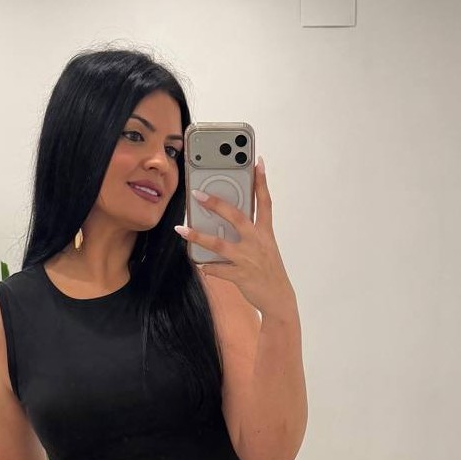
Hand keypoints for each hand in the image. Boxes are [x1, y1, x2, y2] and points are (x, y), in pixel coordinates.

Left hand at [176, 158, 296, 318]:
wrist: (278, 298)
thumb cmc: (268, 270)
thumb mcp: (265, 247)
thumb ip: (250, 232)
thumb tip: (226, 221)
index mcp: (265, 232)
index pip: (264, 201)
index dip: (261, 181)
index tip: (256, 161)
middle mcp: (257, 242)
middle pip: (236, 217)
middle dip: (216, 204)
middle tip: (197, 194)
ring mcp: (248, 259)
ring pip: (220, 244)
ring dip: (198, 236)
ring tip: (182, 229)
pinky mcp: (240, 276)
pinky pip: (218, 269)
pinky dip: (207, 266)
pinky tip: (199, 263)